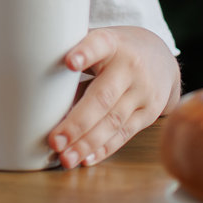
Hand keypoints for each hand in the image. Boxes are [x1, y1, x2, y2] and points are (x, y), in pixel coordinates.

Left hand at [47, 26, 179, 168]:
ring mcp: (143, 92)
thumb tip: (41, 95)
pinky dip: (103, 149)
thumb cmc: (116, 52)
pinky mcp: (149, 113)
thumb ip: (76, 62)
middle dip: (77, 123)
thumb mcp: (99, 44)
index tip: (68, 62)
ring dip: (87, 143)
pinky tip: (86, 158)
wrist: (161, 58)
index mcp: (112, 44)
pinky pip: (124, 134)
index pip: (98, 45)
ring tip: (66, 158)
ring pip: (113, 121)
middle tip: (54, 141)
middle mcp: (130, 68)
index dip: (84, 53)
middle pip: (103, 98)